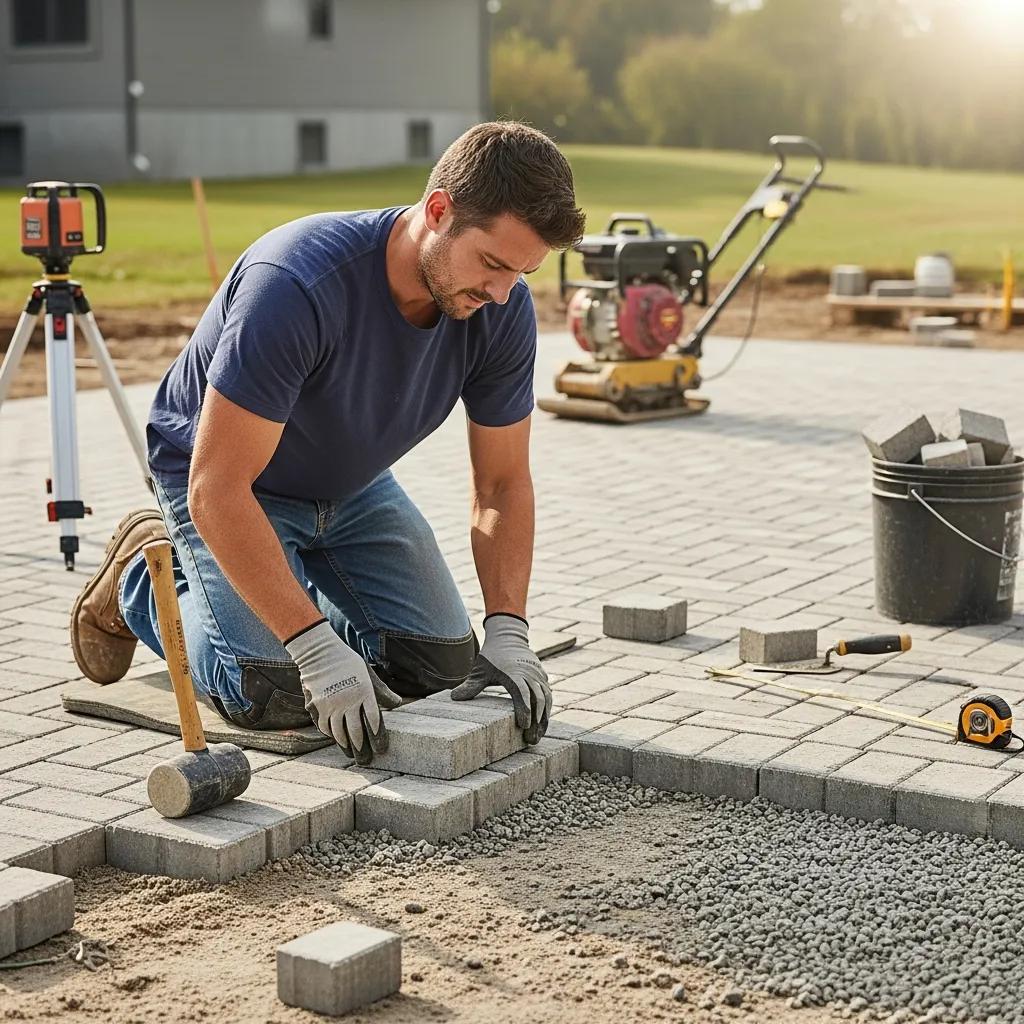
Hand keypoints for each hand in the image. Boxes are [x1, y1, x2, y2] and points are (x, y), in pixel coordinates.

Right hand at [284, 620, 401, 763]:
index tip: (382, 749)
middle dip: (362, 749)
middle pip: (356, 732)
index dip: (378, 737)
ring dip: (347, 746)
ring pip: (339, 733)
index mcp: (364, 692)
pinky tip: (337, 739)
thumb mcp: (369, 674)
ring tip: (352, 755)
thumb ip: (382, 692)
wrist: (320, 653)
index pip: (374, 721)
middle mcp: (347, 701)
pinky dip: (331, 735)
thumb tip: (398, 704)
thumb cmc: (348, 663)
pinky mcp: (316, 706)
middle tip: (367, 761)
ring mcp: (330, 705)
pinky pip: (324, 727)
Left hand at [451, 614, 551, 743]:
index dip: (524, 709)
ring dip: (544, 719)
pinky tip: (542, 725)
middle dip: (537, 721)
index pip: (522, 692)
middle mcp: (529, 674)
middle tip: (531, 741)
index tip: (523, 726)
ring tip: (536, 737)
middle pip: (538, 699)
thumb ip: (470, 685)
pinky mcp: (542, 677)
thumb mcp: (480, 670)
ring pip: (547, 699)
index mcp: (513, 673)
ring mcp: (538, 675)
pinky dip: (547, 711)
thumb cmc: (492, 656)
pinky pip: (548, 695)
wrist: (508, 638)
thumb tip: (454, 697)